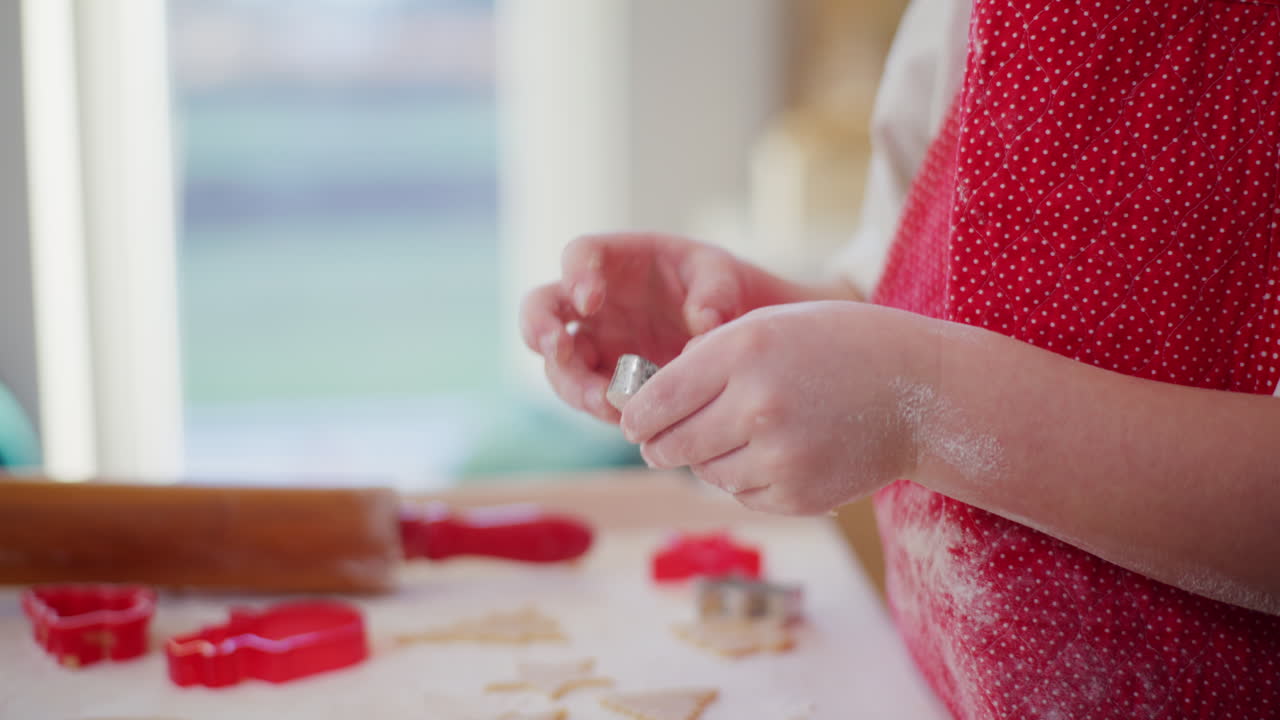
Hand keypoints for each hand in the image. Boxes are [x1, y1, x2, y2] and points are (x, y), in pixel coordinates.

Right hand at [520, 233, 808, 421]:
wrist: (731, 332)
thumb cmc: (721, 290)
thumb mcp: (724, 279)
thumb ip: (715, 293)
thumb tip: (703, 322)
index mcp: (617, 261)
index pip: (579, 254)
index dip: (575, 275)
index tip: (591, 300)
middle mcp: (593, 302)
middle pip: (541, 307)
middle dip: (539, 327)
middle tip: (556, 348)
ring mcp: (595, 342)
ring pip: (558, 362)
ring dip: (571, 382)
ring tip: (603, 400)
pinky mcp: (604, 379)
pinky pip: (585, 394)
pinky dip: (597, 406)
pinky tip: (623, 417)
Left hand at [619, 301, 935, 514]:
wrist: (919, 391)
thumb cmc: (838, 346)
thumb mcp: (768, 325)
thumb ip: (706, 356)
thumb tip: (649, 401)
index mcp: (743, 353)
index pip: (656, 400)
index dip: (636, 415)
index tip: (633, 420)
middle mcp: (756, 406)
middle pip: (670, 445)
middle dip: (660, 444)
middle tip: (662, 440)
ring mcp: (779, 456)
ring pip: (705, 473)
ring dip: (708, 459)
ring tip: (739, 435)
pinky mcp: (797, 495)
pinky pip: (742, 494)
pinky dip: (746, 478)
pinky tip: (775, 452)